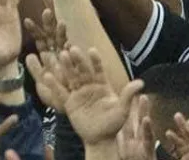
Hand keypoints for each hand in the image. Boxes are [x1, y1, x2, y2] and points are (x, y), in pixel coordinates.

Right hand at [29, 47, 144, 143]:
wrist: (100, 138)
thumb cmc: (113, 124)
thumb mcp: (122, 109)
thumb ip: (128, 95)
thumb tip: (141, 82)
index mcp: (102, 86)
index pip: (98, 70)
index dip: (95, 61)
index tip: (91, 50)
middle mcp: (89, 87)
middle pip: (82, 71)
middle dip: (78, 60)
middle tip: (72, 49)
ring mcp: (78, 93)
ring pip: (71, 78)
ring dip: (66, 67)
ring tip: (61, 56)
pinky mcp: (69, 102)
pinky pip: (61, 92)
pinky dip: (54, 85)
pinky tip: (47, 76)